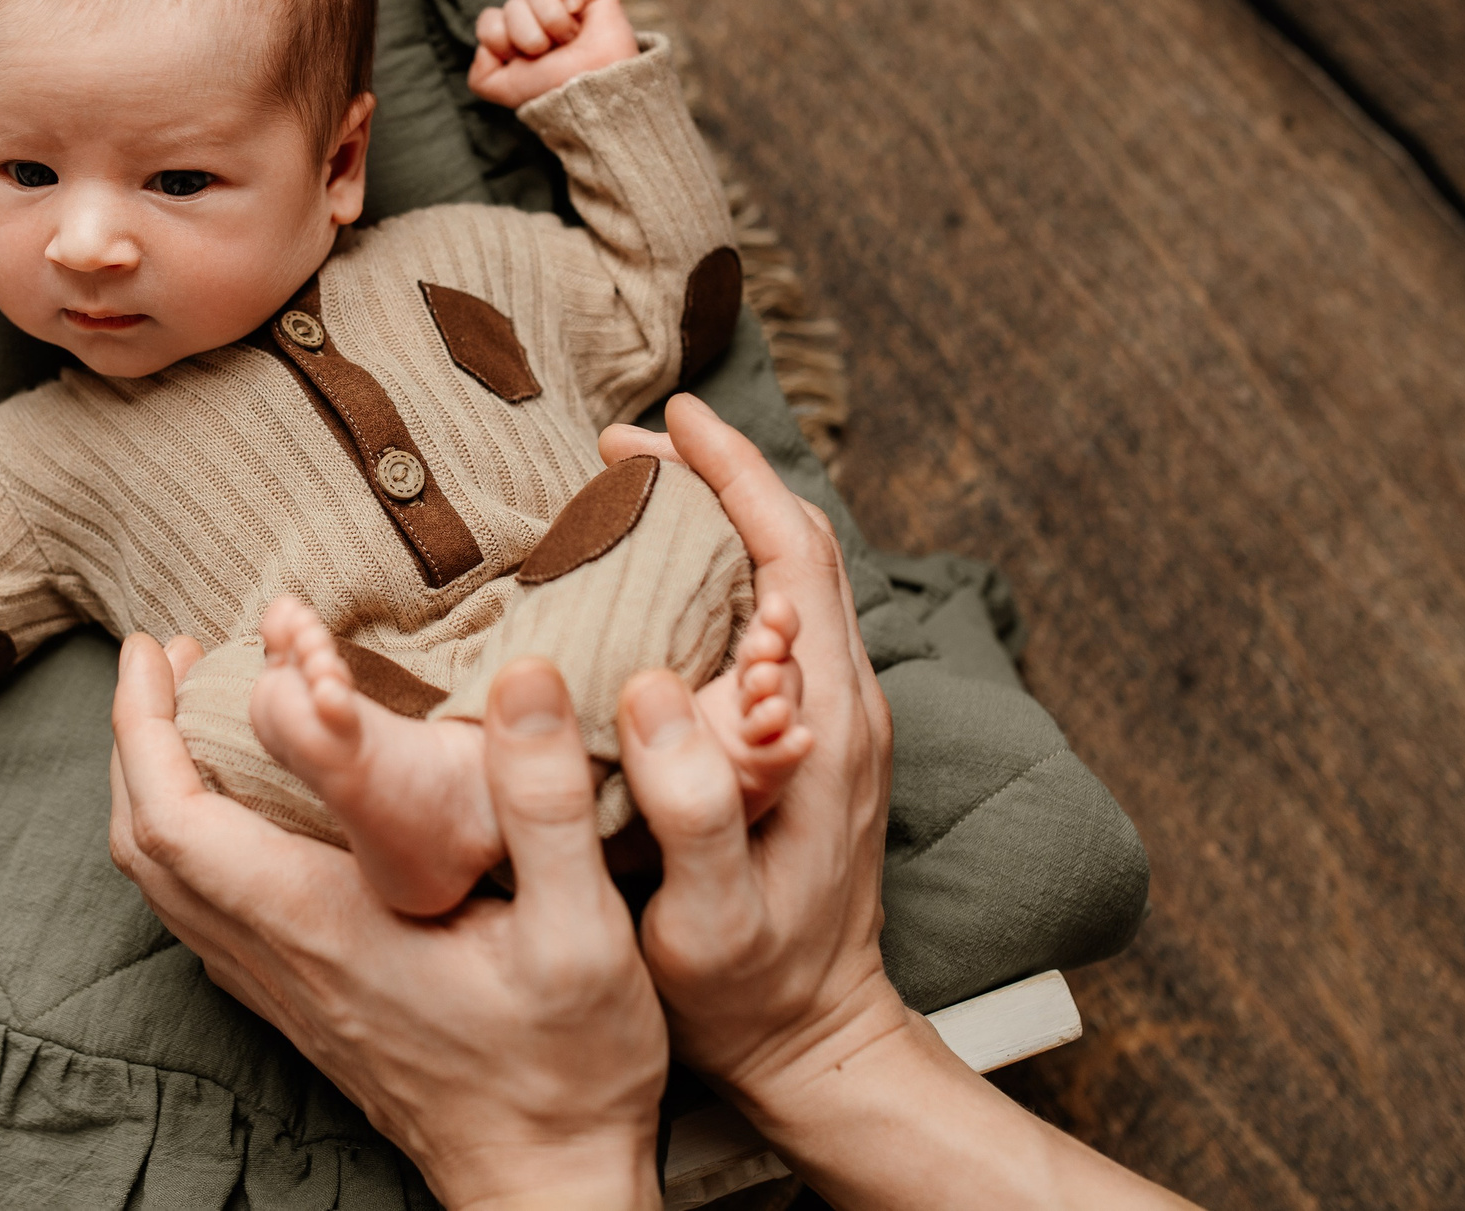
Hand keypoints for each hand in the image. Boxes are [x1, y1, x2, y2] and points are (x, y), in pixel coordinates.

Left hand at [111, 639, 665, 1209]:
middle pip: (148, 846)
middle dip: (139, 739)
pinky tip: (243, 810)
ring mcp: (286, 992)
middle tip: (171, 660)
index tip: (153, 647)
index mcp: (322, 925)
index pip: (176, 817)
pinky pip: (204, 915)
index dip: (146, 723)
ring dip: (158, 789)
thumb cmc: (570, 1070)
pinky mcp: (306, 1009)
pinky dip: (192, 842)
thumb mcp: (585, 930)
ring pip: (168, 886)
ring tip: (196, 716)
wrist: (550, 1189)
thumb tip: (522, 678)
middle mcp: (282, 959)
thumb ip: (547, 802)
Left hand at [467, 0, 639, 108]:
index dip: (500, 39)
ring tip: (570, 38)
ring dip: (550, 17)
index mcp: (517, 38)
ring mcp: (565, 1)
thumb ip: (481, 76)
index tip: (523, 59)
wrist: (592, 91)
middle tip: (552, 52)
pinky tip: (576, 8)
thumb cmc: (554, 90)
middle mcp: (539, 17)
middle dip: (527, 33)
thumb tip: (484, 48)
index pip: (489, 20)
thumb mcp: (506, 91)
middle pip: (512, 4)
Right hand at [600, 393, 905, 1097]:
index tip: (665, 422)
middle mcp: (841, 704)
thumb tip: (651, 681)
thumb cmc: (752, 986)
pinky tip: (654, 581)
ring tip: (629, 493)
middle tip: (623, 446)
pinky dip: (715, 572)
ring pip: (783, 578)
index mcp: (824, 723)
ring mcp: (828, 721)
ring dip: (714, 518)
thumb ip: (692, 800)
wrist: (812, 1042)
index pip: (791, 557)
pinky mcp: (805, 742)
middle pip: (793, 546)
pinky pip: (765, 620)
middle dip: (715, 475)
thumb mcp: (713, 914)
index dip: (731, 476)